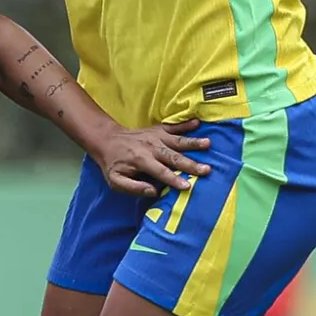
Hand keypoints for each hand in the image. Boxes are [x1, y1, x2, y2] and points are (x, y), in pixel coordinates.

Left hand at [93, 121, 211, 199]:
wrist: (108, 139)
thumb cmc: (113, 163)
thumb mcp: (115, 180)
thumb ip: (132, 187)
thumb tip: (153, 192)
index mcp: (141, 161)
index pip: (161, 172)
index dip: (174, 179)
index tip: (187, 186)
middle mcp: (151, 148)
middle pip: (173, 157)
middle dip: (190, 164)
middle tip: (207, 170)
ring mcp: (156, 137)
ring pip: (177, 140)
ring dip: (193, 143)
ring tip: (208, 144)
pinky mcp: (159, 130)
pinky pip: (174, 127)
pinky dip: (186, 124)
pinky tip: (198, 123)